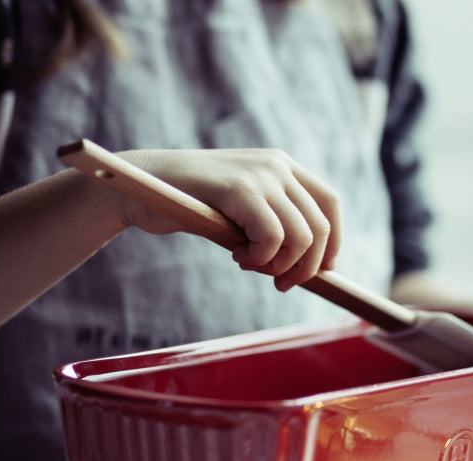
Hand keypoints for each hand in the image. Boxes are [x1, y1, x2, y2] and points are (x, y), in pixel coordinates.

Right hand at [119, 148, 341, 290]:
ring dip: (279, 266)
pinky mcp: (240, 189)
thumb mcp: (244, 214)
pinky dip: (260, 259)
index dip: (332, 243)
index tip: (323, 271)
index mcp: (282, 166)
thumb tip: (315, 267)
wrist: (139, 190)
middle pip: (319, 228)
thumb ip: (278, 228)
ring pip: (301, 238)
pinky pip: (274, 239)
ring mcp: (261, 174)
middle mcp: (277, 165)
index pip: (330, 204)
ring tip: (248, 263)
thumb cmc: (192, 207)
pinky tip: (238, 256)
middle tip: (279, 283)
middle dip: (305, 267)